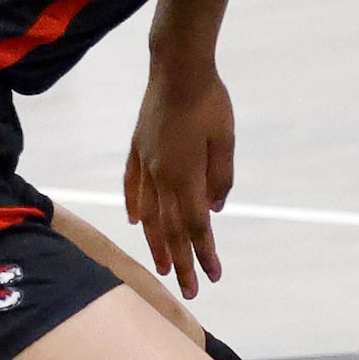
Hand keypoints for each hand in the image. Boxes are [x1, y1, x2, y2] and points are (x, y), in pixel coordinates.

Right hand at [124, 62, 235, 298]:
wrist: (177, 68)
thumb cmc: (209, 102)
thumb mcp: (226, 142)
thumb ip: (220, 179)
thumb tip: (214, 210)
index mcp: (185, 176)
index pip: (195, 227)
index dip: (204, 254)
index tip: (212, 277)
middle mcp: (161, 177)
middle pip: (169, 230)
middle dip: (180, 263)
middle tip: (188, 291)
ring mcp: (146, 164)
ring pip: (147, 215)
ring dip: (155, 244)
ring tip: (161, 268)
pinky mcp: (137, 149)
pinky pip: (132, 186)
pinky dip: (133, 208)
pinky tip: (133, 223)